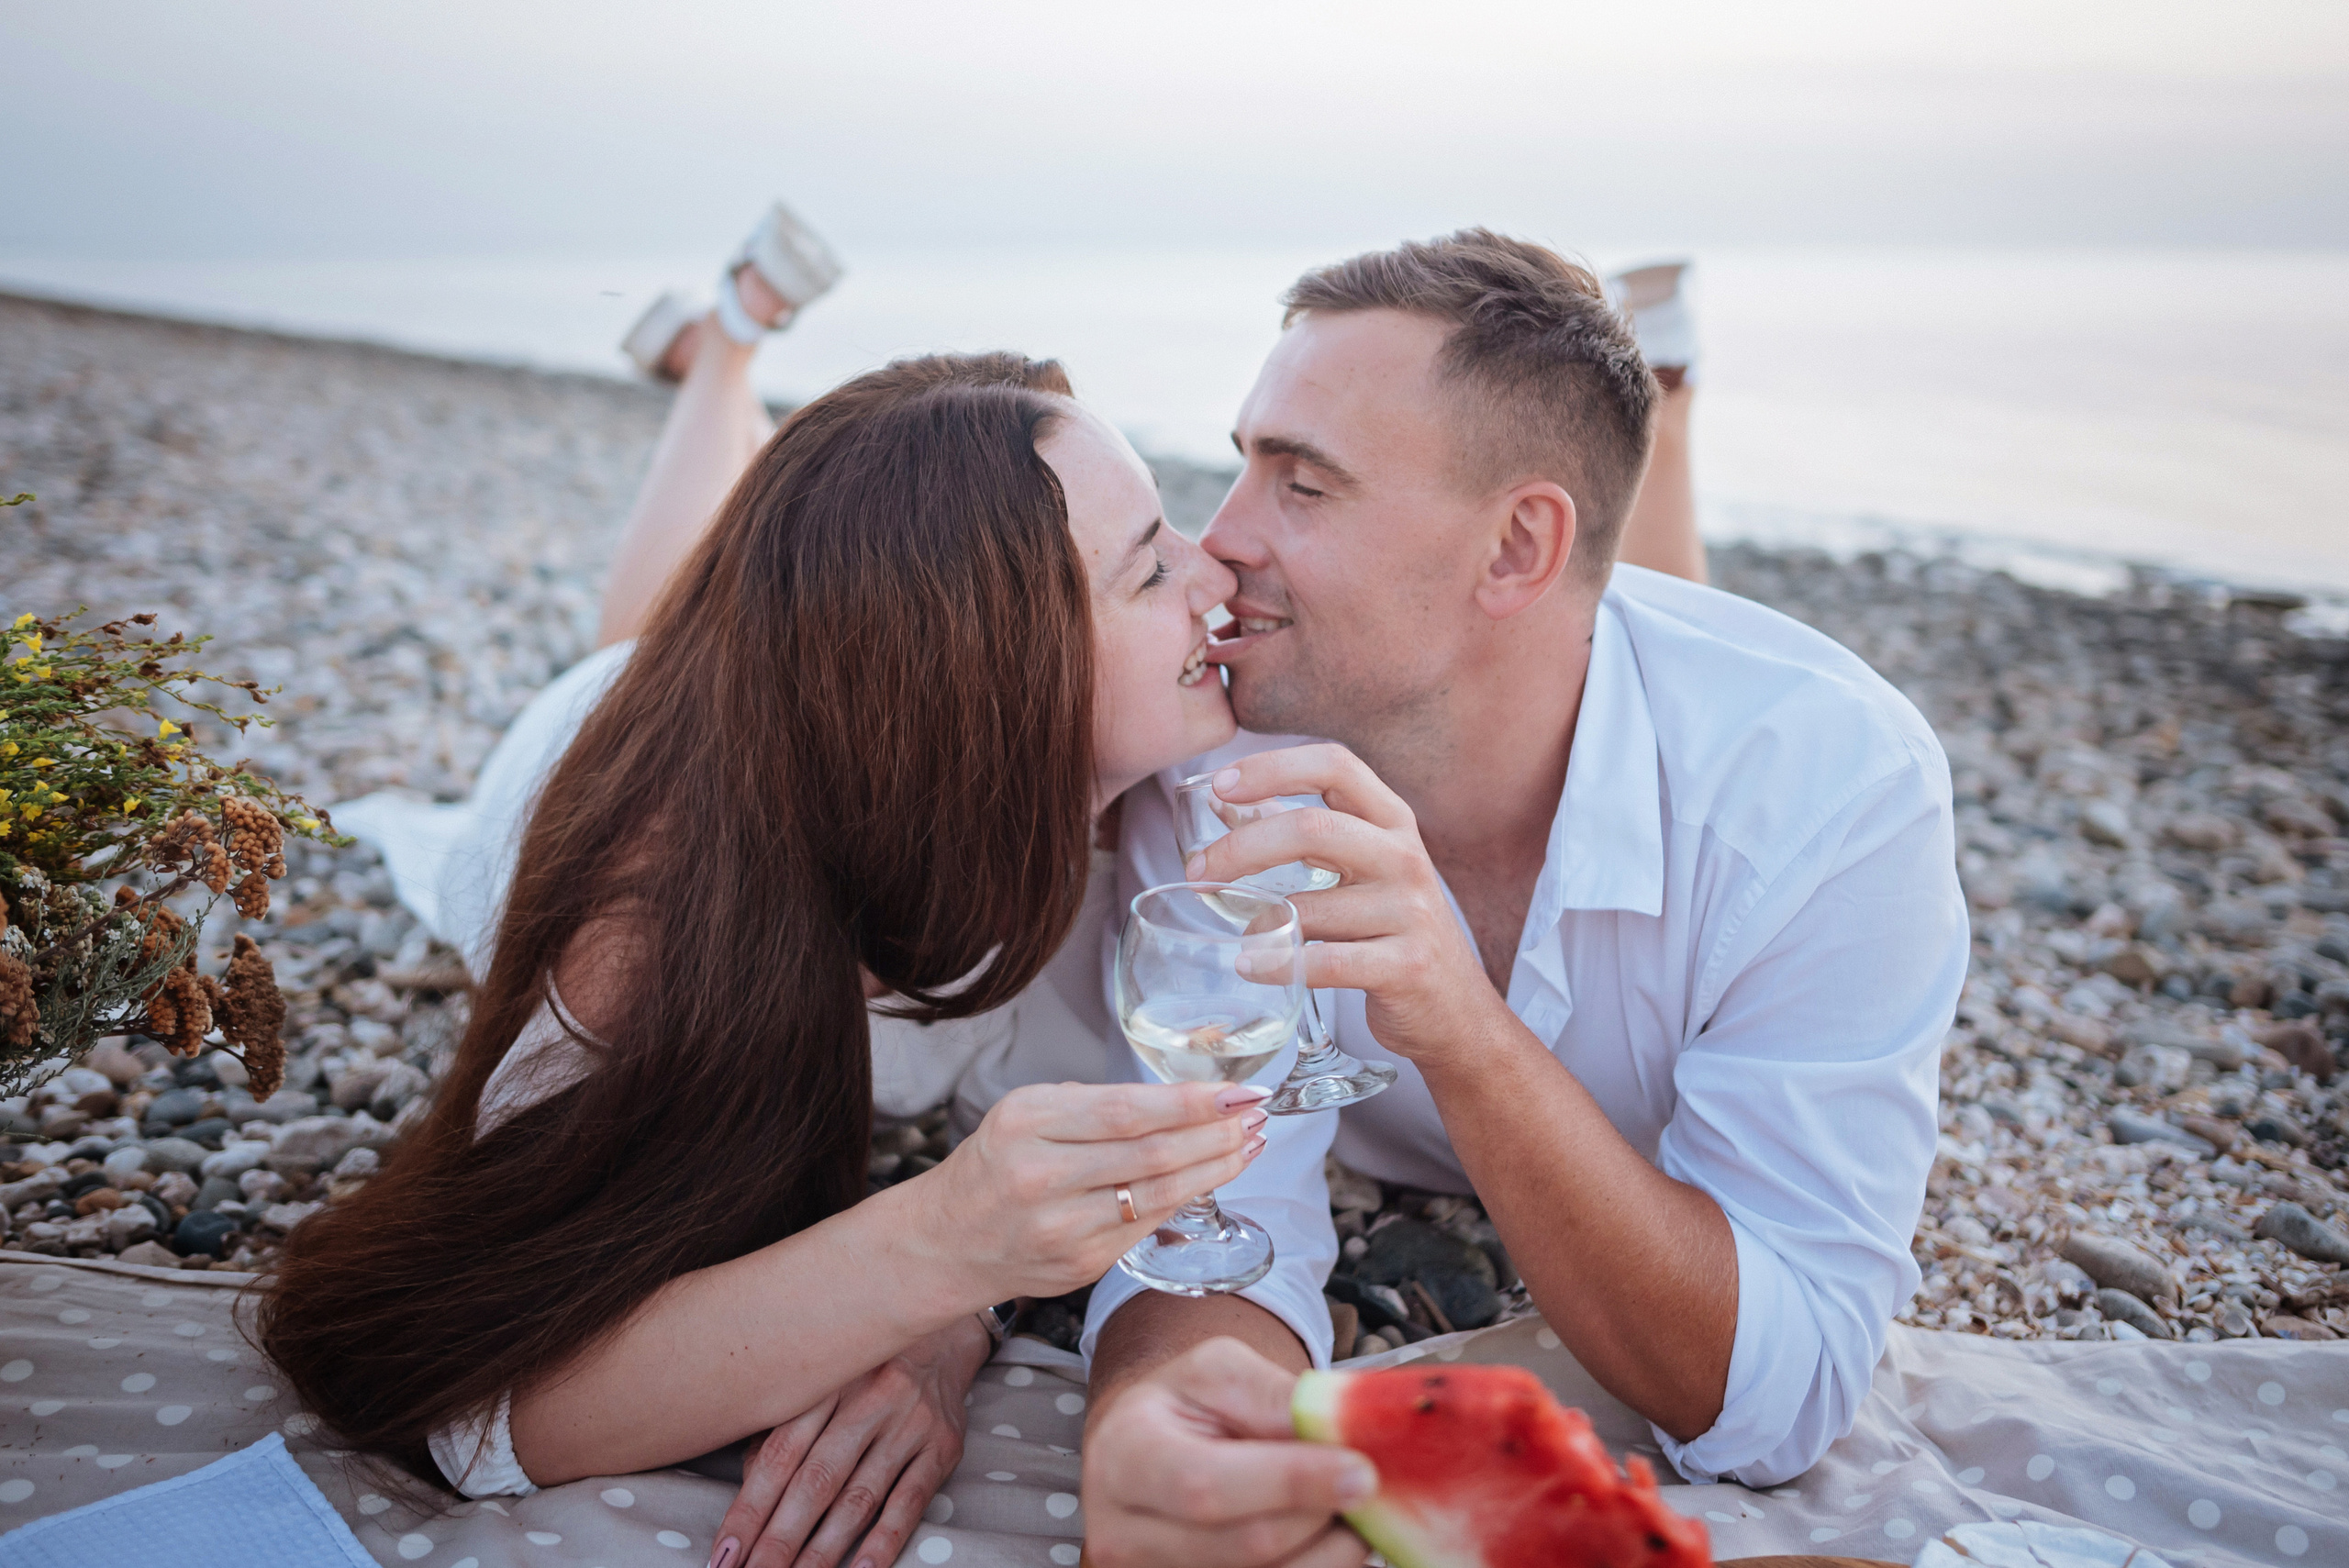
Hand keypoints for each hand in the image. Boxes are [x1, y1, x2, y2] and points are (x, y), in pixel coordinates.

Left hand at [711, 1316, 988, 1567]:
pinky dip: (885, 1541)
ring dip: (823, 1551)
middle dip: (779, 1540)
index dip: (749, 1509)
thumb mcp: (821, 1384)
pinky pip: (911, 1500)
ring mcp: (909, 1423)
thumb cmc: (863, 1371)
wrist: (942, 1335)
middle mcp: (868, 1398)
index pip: (779, 1455)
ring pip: (859, 1497)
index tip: (724, 1554)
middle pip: (816, 1481)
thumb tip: (747, 1493)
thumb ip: (783, 1432)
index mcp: (827, 1381)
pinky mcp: (942, 1445)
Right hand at [917, 1080, 1269, 1302]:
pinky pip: (1147, 1226)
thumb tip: (1183, 1097)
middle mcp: (1041, 1176)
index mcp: (1027, 1122)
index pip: (1126, 1110)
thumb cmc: (998, 1163)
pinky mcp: (1080, 1265)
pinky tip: (1211, 1178)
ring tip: (1249, 1144)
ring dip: (1215, 1168)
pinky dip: (1186, 1198)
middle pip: (1151, 1154)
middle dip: (1217, 1133)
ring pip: (1158, 1194)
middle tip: (1255, 1114)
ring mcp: (1061, 1228)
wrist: (949, 1239)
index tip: (1237, 1090)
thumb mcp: (1029, 1112)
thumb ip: (1097, 1104)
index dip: (1191, 1102)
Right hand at [1082, 1337, 1375, 1567]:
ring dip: (1330, 1550)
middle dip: (1322, 1515)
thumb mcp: (1219, 1371)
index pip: (1209, 1484)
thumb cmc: (1184, 1405)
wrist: (1145, 1448)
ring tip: (1345, 1507)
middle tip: (1369, 1484)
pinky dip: (1316, 1565)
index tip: (1361, 1471)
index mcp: (1125, 1456)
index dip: (1291, 1483)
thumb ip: (1275, 1396)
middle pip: (1248, 1546)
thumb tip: (1341, 1431)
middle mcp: (1125, 1535)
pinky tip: (1325, 1536)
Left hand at [1180, 744, 1498, 1065]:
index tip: (1219, 785)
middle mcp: (1405, 857)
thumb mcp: (1359, 869)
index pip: (1335, 766)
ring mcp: (1410, 912)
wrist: (1454, 1008)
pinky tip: (1253, 967)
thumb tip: (1223, 802)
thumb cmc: (1394, 931)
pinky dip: (1278, 964)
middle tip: (1199, 873)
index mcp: (1392, 822)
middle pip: (1312, 828)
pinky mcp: (1406, 966)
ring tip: (1239, 936)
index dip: (1273, 767)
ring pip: (1311, 906)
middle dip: (1242, 849)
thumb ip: (1299, 835)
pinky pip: (1325, 961)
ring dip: (1259, 923)